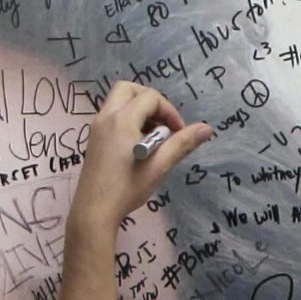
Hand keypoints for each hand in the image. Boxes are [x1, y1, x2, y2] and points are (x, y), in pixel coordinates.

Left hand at [65, 80, 213, 241]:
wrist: (94, 210)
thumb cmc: (127, 188)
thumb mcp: (159, 166)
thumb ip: (182, 144)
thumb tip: (207, 129)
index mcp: (122, 119)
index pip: (150, 97)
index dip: (169, 111)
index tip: (178, 133)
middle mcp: (106, 116)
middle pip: (128, 89)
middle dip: (151, 100)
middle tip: (163, 123)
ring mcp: (97, 127)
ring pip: (119, 101)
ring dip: (139, 110)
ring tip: (153, 136)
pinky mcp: (94, 138)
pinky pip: (113, 115)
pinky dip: (129, 119)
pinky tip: (139, 145)